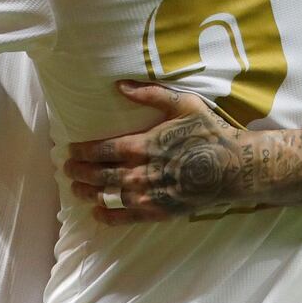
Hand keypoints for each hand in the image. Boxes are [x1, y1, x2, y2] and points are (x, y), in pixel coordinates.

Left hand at [66, 82, 249, 224]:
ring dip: (89, 194)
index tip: (70, 150)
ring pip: (110, 196)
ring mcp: (151, 194)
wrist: (235, 167)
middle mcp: (142, 172)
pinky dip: (109, 217)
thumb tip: (119, 85)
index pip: (103, 150)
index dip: (83, 152)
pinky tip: (97, 214)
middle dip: (80, 173)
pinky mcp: (161, 211)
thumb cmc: (211, 132)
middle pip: (101, 175)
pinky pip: (128, 217)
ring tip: (75, 190)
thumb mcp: (184, 104)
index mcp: (144, 144)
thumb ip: (150, 93)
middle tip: (66, 170)